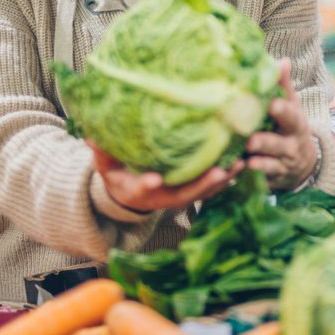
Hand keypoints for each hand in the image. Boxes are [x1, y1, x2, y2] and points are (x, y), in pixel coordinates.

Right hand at [89, 142, 243, 212]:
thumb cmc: (118, 175)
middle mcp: (163, 197)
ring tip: (239, 164)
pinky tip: (242, 161)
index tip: (153, 179)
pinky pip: (212, 187)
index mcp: (138, 190)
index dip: (147, 185)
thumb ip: (102, 153)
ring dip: (222, 180)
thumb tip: (91, 137)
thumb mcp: (106, 166)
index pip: (142, 189)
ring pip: (204, 192)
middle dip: (202, 184)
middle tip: (219, 171)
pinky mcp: (193, 191)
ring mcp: (180, 196)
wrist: (130, 194)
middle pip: (184, 193)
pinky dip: (227, 176)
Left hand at [245, 59, 318, 190]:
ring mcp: (281, 165)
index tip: (273, 105)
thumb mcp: (292, 106)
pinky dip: (249, 178)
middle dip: (267, 142)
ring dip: (257, 163)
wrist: (302, 164)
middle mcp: (290, 146)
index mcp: (295, 124)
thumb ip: (284, 85)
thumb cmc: (289, 127)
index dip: (283, 112)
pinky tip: (235, 174)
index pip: (291, 117)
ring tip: (246, 161)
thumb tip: (282, 60)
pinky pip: (260, 181)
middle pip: (279, 145)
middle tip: (252, 140)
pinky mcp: (271, 181)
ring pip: (270, 165)